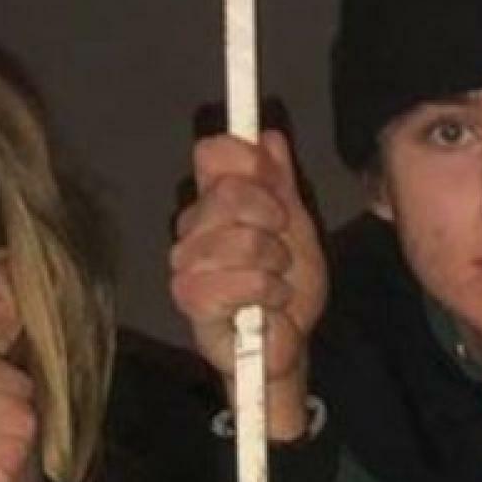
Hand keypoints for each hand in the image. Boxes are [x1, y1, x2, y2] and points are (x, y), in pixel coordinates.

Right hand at [170, 129, 324, 443]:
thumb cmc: (284, 289)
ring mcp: (186, 261)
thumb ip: (280, 182)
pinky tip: (268, 304)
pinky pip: (238, 279)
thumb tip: (268, 135)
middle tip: (283, 251)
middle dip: (274, 222)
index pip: (215, 153)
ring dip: (276, 264)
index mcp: (214, 202)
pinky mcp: (190, 298)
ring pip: (240, 238)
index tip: (278, 193)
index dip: (251, 163)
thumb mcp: (296, 228)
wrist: (283, 346)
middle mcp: (193, 226)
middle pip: (230, 191)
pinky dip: (268, 292)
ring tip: (277, 283)